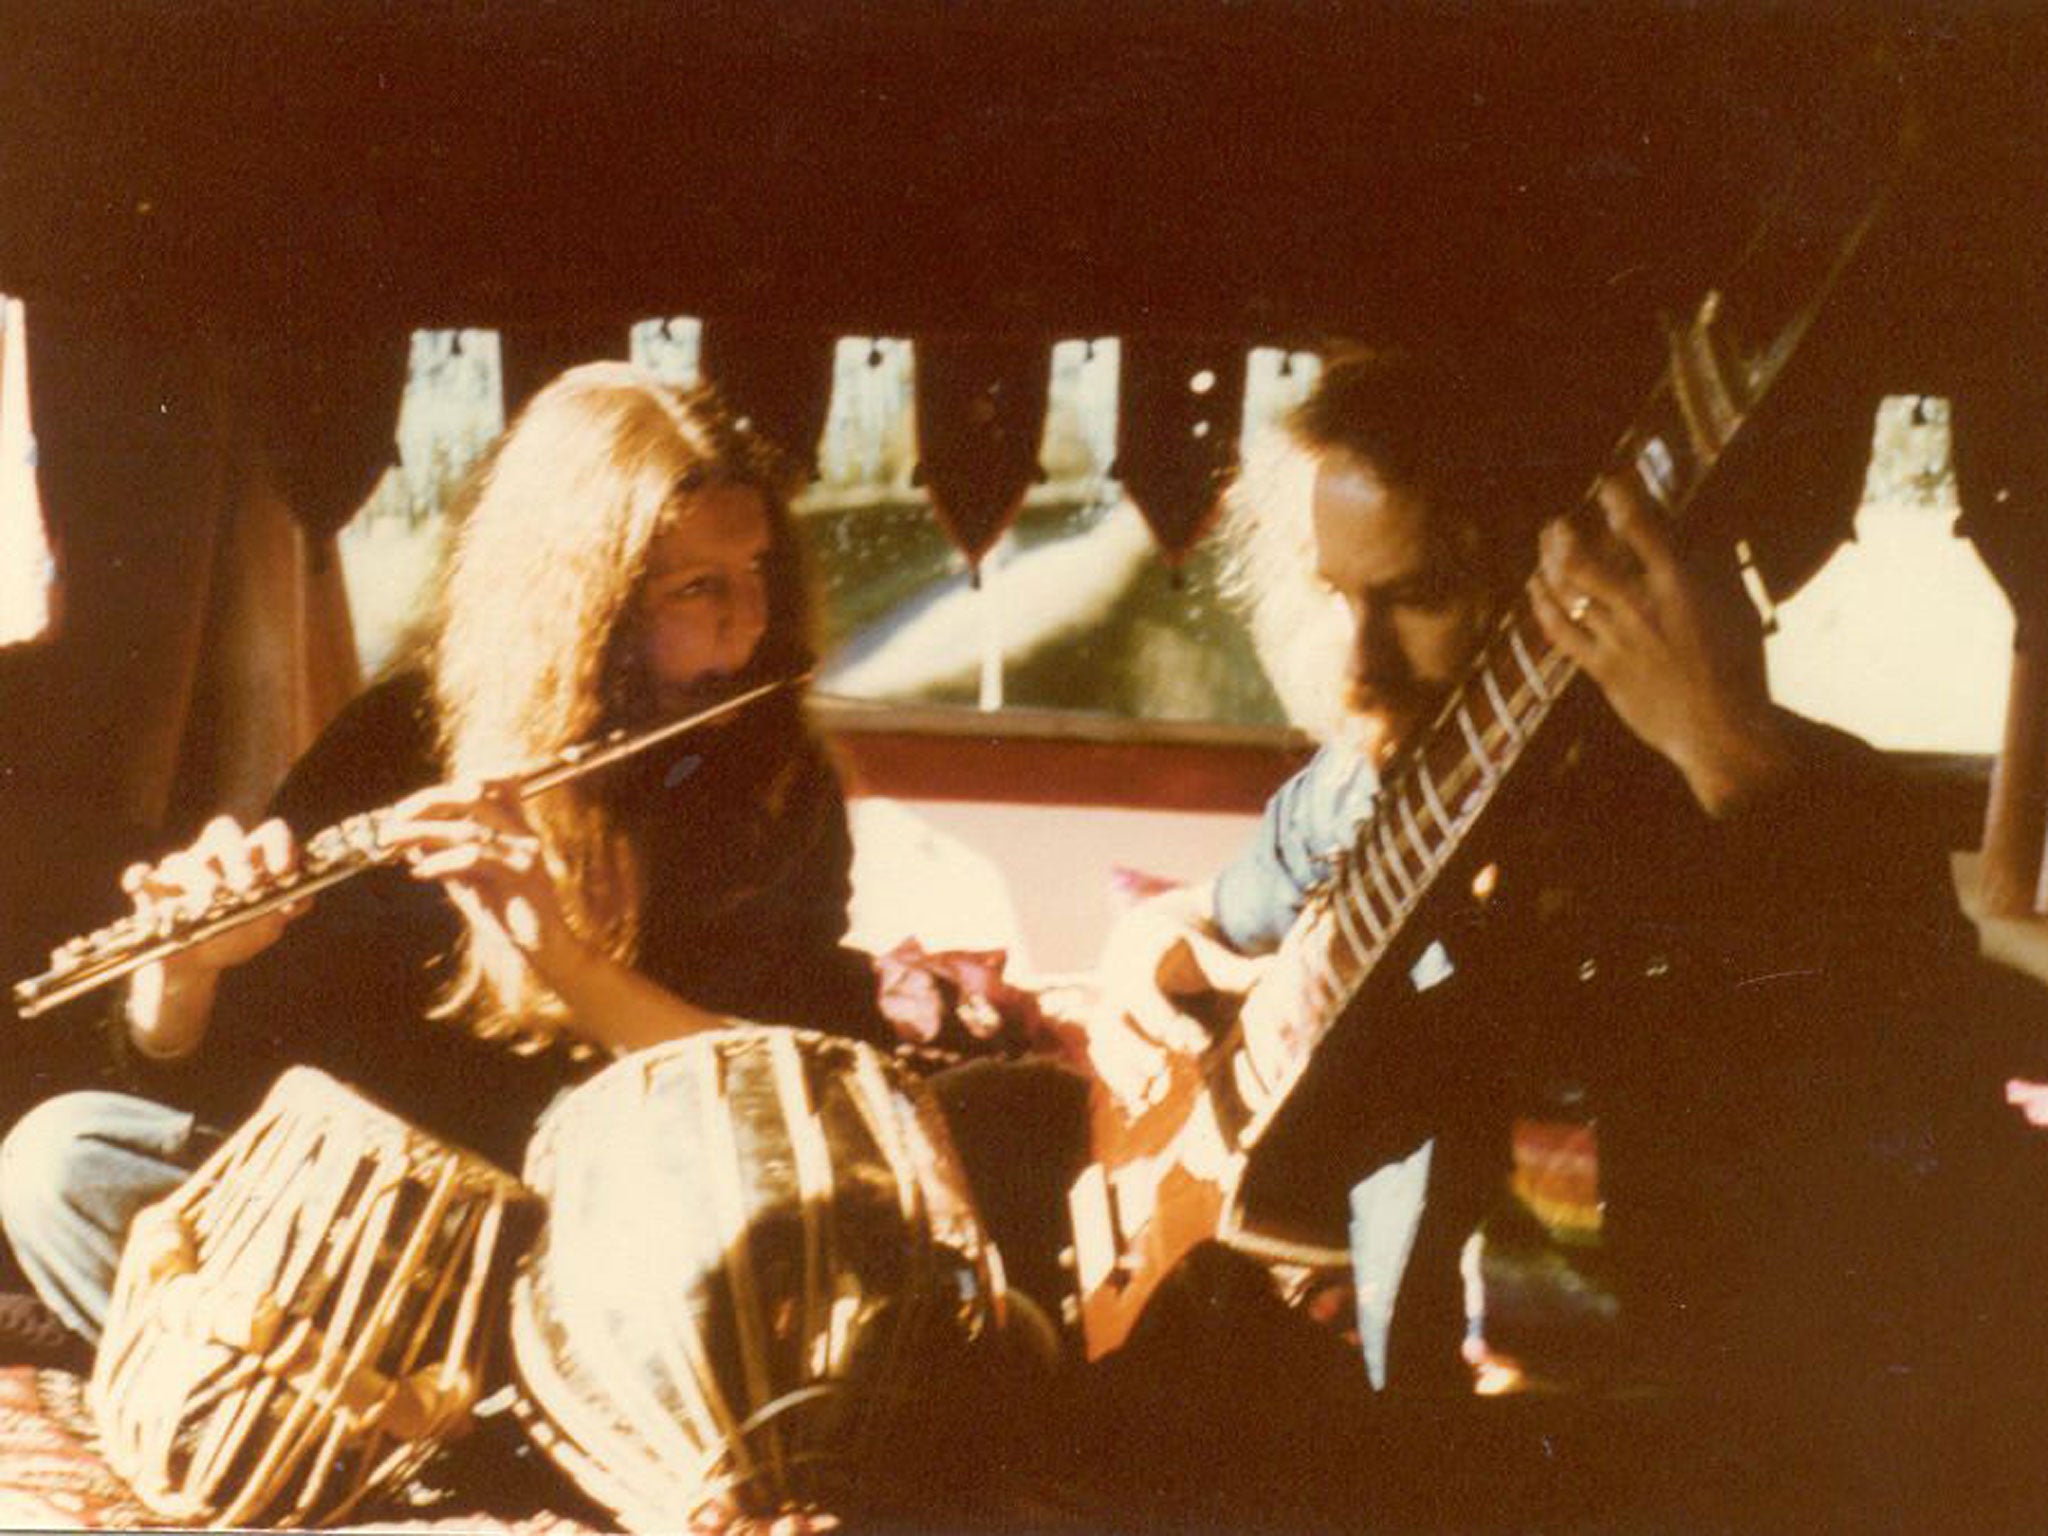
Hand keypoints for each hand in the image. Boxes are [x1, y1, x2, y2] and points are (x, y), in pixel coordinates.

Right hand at [123, 814, 306, 980]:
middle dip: (238, 857)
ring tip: (208, 905)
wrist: (193, 966)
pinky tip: (140, 884)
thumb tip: (298, 900)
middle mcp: (214, 855)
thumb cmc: (235, 935)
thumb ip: (285, 909)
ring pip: (185, 858)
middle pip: (224, 830)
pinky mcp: (149, 890)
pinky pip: (140, 877)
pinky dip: (139, 878)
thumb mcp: (266, 926)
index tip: (284, 871)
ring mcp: (180, 869)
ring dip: (200, 879)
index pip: (268, 833)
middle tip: (246, 887)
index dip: (280, 844)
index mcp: (250, 857)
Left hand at [379, 779, 578, 974]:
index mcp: (517, 827)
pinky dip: (440, 862)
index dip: (449, 786)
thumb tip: (412, 842)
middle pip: (474, 794)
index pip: (494, 781)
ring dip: (422, 832)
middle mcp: (522, 832)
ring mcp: (523, 851)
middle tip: (394, 821)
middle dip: (427, 802)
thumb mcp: (472, 882)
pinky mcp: (520, 874)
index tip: (413, 806)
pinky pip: (473, 857)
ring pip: (468, 827)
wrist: (544, 949)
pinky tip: (420, 872)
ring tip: (394, 843)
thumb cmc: (508, 917)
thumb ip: (448, 859)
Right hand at [1085, 884, 1265, 1114]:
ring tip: (1144, 1098)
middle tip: (1160, 1069)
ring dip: (1119, 1070)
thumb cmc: (1184, 952)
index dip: (1167, 1019)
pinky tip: (1135, 1104)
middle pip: (1113, 1018)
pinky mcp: (1105, 1029)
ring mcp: (1108, 1008)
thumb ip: (1235, 970)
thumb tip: (1273, 966)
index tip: (1199, 1044)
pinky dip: (1116, 1079)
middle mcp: (1116, 985)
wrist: (1142, 941)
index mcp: (1141, 960)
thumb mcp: (1208, 955)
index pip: (1144, 991)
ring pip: (1102, 1041)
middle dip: (1133, 1047)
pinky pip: (1102, 1055)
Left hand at [1527, 475, 1791, 815]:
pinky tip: (1535, 588)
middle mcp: (1641, 606)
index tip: (1608, 482)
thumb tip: (1696, 533)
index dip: (1619, 496)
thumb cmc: (1739, 666)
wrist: (1721, 729)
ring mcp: (1616, 638)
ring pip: (1566, 590)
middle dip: (1563, 533)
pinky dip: (1541, 604)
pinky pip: (1559, 630)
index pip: (1641, 526)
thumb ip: (1712, 566)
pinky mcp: (1601, 668)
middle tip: (1557, 521)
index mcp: (1679, 585)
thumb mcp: (1737, 606)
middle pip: (1584, 558)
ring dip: (1549, 562)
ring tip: (1545, 544)